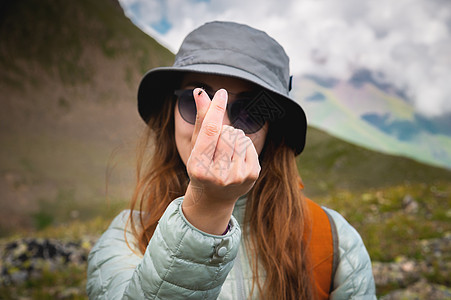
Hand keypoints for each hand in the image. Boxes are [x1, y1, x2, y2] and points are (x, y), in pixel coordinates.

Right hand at [182, 88, 260, 233]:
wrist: (214, 197)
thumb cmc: (201, 167)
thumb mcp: (196, 146)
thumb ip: (200, 119)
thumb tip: (200, 92)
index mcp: (198, 167)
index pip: (210, 131)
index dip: (217, 109)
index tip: (222, 93)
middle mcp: (218, 174)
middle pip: (227, 132)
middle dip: (222, 131)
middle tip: (216, 147)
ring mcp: (237, 177)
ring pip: (239, 136)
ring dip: (233, 137)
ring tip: (225, 152)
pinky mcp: (252, 175)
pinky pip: (249, 144)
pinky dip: (243, 145)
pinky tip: (236, 157)